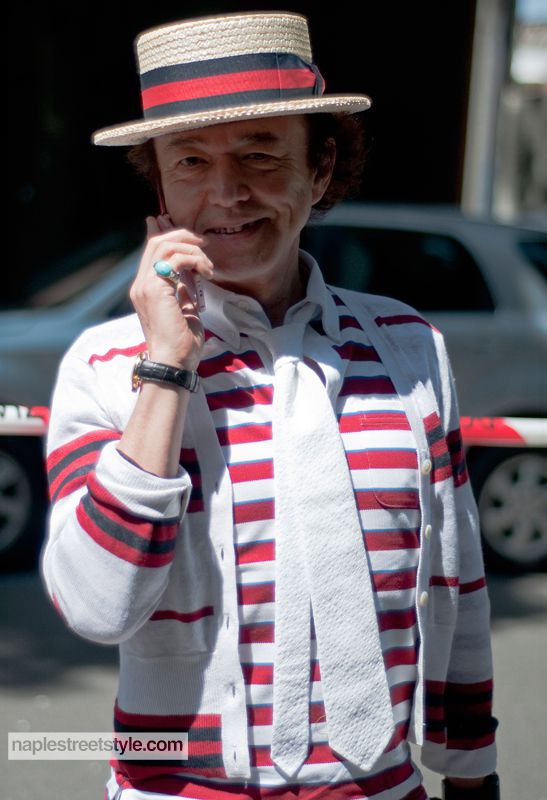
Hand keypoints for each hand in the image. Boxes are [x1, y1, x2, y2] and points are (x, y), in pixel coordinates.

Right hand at [129, 215, 213, 369]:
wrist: (174, 362)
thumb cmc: (182, 344)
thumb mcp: (185, 309)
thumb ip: (184, 289)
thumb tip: (191, 273)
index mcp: (146, 290)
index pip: (151, 252)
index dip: (164, 233)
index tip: (185, 229)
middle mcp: (141, 285)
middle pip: (157, 242)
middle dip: (183, 237)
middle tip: (203, 245)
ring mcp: (145, 286)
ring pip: (164, 245)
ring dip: (191, 249)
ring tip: (208, 265)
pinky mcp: (155, 289)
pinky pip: (175, 259)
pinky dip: (194, 259)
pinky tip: (206, 272)